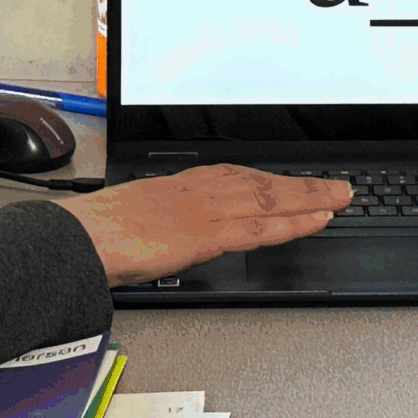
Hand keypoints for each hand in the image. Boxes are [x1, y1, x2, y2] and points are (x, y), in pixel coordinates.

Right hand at [54, 166, 352, 284]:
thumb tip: (165, 238)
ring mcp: (203, 212)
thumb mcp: (130, 220)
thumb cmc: (93, 234)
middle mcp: (197, 193)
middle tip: (337, 187)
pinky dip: (289, 223)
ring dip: (308, 199)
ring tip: (340, 199)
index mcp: (178, 187)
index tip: (294, 184)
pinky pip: (256, 227)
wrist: (78, 239)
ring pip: (268, 201)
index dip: (271, 181)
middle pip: (261, 185)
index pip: (236, 179)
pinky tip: (313, 222)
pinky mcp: (205, 234)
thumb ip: (157, 226)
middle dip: (302, 186)